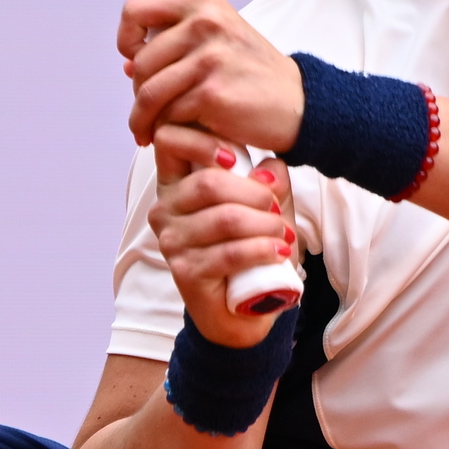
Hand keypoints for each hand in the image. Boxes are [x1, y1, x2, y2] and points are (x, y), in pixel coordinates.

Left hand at [120, 0, 303, 153]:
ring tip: (148, 129)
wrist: (298, 104)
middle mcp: (205, 22)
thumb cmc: (254, 74)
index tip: (133, 58)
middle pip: (140, 61)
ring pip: (148, 91)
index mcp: (203, 2)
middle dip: (138, 91)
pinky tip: (176, 133)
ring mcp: (209, 57)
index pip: (136, 10)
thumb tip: (127, 62)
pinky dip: (167, 129)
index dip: (127, 38)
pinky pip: (168, 114)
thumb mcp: (220, 38)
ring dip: (144, 118)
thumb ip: (175, 41)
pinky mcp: (211, 93)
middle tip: (148, 108)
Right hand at [148, 138, 294, 345]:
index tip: (236, 157)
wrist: (243, 308)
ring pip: (225, 218)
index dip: (203, 139)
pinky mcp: (185, 272)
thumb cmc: (250, 247)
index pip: (170, 141)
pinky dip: (262, 250)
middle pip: (209, 183)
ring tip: (284, 235)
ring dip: (265, 225)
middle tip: (277, 210)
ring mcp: (171, 242)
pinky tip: (278, 252)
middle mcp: (164, 210)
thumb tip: (270, 169)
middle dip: (256, 194)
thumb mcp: (265, 207)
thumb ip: (269, 181)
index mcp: (175, 183)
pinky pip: (230, 253)